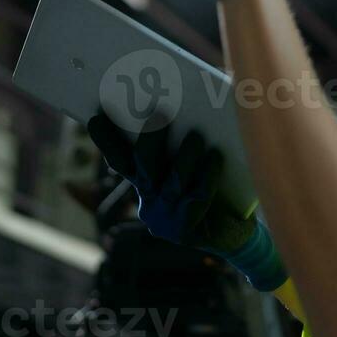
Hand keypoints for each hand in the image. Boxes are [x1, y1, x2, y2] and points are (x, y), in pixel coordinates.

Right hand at [87, 113, 286, 290]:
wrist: (238, 232)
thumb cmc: (219, 186)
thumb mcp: (197, 162)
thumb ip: (183, 141)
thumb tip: (184, 103)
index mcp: (143, 181)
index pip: (119, 158)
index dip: (107, 140)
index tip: (97, 116)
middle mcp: (148, 200)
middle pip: (142, 166)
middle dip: (150, 138)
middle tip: (161, 112)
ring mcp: (163, 219)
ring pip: (171, 182)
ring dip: (184, 157)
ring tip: (196, 137)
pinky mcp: (184, 233)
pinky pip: (195, 199)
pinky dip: (206, 176)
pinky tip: (215, 157)